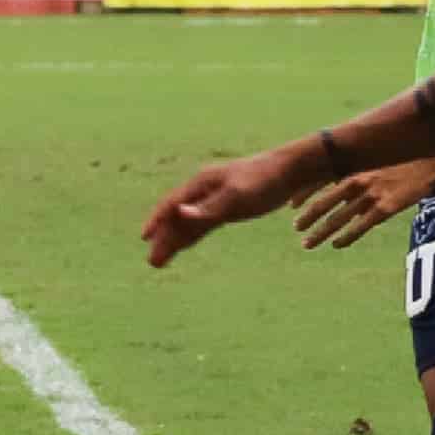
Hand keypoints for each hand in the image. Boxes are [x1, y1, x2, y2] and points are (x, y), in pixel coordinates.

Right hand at [140, 145, 309, 268]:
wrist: (290, 171)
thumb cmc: (264, 180)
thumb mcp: (237, 195)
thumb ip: (209, 206)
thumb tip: (179, 213)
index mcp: (201, 184)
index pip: (172, 204)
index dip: (157, 220)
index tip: (144, 237)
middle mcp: (202, 192)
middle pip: (176, 218)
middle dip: (163, 239)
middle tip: (153, 262)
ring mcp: (213, 201)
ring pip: (187, 224)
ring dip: (173, 241)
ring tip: (159, 262)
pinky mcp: (226, 208)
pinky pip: (201, 225)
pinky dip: (189, 236)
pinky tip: (182, 247)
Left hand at [291, 156, 434, 251]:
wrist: (433, 157)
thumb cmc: (403, 155)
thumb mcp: (373, 155)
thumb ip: (355, 167)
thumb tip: (338, 179)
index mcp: (351, 165)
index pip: (317, 181)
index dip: (302, 195)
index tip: (290, 205)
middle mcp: (356, 180)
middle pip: (323, 203)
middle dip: (306, 218)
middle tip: (296, 228)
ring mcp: (370, 195)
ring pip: (337, 219)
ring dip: (320, 233)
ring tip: (308, 243)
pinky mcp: (386, 208)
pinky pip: (360, 227)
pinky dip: (346, 237)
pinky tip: (337, 245)